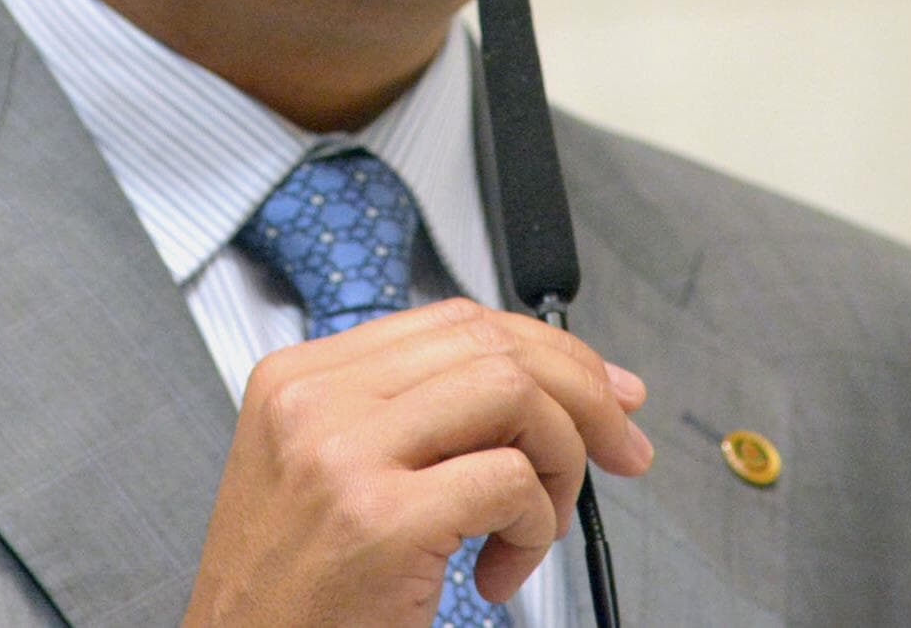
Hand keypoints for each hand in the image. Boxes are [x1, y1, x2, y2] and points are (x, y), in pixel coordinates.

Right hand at [181, 297, 650, 625]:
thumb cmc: (290, 589)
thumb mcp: (324, 470)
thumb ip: (406, 415)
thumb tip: (541, 386)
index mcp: (299, 376)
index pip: (453, 321)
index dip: (547, 349)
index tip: (604, 389)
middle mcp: (315, 399)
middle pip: (491, 345)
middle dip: (583, 394)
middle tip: (620, 447)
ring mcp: (343, 454)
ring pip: (512, 395)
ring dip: (560, 460)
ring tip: (538, 522)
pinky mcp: (378, 519)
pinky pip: (510, 482)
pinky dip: (535, 525)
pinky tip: (501, 569)